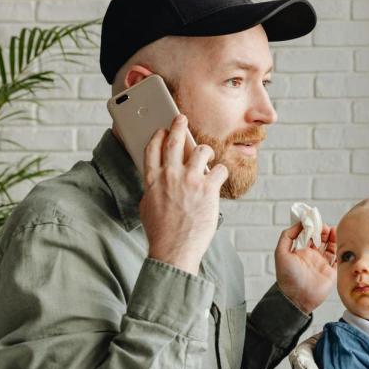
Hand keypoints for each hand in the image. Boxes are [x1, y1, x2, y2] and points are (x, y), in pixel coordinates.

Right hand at [140, 115, 226, 275]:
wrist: (173, 250)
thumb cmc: (161, 233)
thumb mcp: (148, 206)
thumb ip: (154, 188)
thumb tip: (160, 180)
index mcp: (152, 180)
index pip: (152, 149)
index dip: (157, 136)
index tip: (162, 130)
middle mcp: (170, 175)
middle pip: (174, 141)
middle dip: (178, 126)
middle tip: (182, 119)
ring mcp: (190, 180)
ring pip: (201, 150)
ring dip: (205, 151)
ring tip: (207, 156)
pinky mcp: (208, 189)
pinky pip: (219, 169)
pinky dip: (221, 172)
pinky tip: (219, 178)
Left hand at [274, 221, 336, 313]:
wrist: (297, 297)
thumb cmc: (287, 277)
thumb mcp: (281, 253)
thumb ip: (288, 236)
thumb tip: (300, 223)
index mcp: (301, 251)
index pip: (309, 235)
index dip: (314, 227)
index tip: (316, 222)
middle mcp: (313, 256)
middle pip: (322, 239)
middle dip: (325, 231)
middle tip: (326, 228)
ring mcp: (323, 264)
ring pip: (332, 247)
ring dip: (334, 238)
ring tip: (335, 231)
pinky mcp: (332, 272)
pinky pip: (339, 259)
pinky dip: (341, 250)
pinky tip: (342, 243)